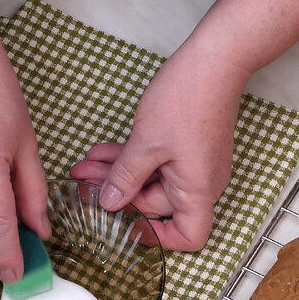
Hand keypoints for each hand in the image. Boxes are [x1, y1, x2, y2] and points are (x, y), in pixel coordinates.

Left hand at [69, 48, 247, 250]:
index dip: (159, 239)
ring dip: (118, 174)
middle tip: (84, 186)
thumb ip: (125, 178)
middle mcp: (201, 183)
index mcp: (198, 190)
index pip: (189, 237)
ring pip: (151, 181)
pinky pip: (157, 163)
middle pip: (157, 206)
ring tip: (85, 166)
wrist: (214, 60)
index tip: (126, 227)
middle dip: (118, 195)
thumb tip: (110, 203)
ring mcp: (195, 165)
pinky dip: (132, 159)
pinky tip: (102, 152)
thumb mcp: (145, 143)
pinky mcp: (188, 148)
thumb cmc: (188, 100)